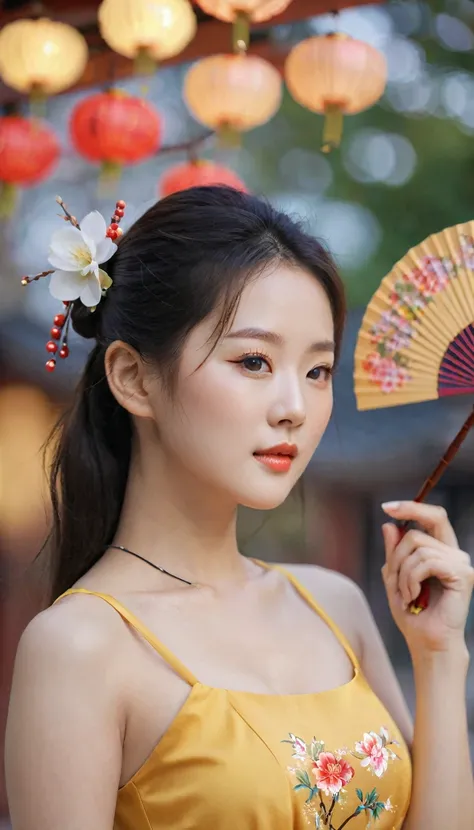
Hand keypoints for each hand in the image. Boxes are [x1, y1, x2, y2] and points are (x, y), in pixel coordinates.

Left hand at [380, 501, 473, 655]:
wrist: (426, 643)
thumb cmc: (413, 614)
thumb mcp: (395, 577)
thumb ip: (393, 552)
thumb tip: (390, 524)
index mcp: (441, 550)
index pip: (432, 517)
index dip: (411, 507)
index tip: (386, 507)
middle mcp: (454, 553)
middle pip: (422, 527)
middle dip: (398, 550)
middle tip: (393, 575)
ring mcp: (460, 562)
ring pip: (418, 546)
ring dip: (402, 573)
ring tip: (405, 595)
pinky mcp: (462, 575)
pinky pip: (426, 562)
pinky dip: (411, 579)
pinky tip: (412, 596)